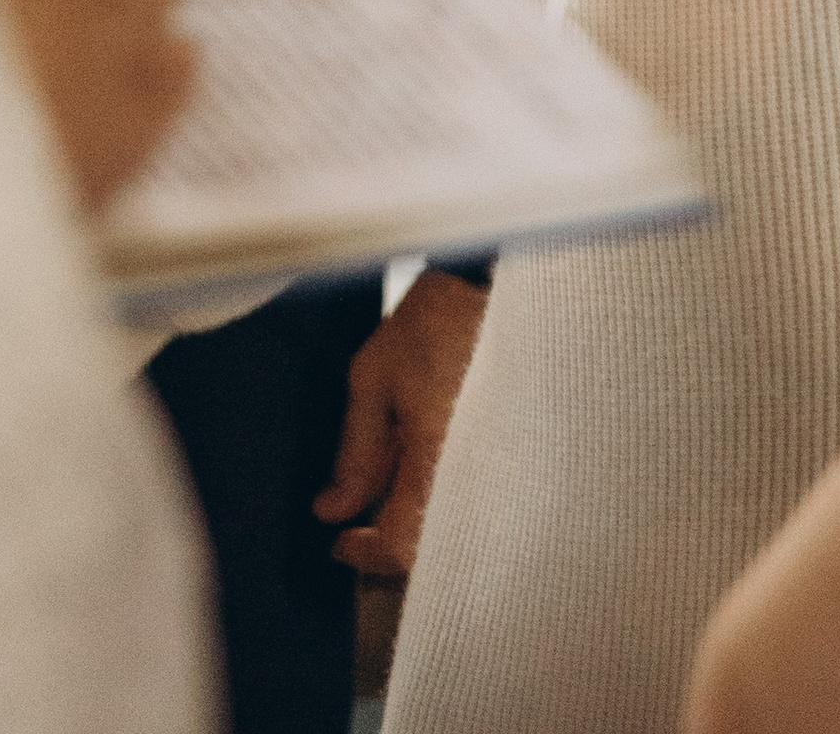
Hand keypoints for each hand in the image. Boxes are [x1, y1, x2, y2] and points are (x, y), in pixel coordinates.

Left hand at [315, 264, 487, 578]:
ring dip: (415, 527)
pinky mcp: (507, 452)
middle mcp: (472, 474)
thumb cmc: (433, 322)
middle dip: (390, 549)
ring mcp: (494, 466)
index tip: (339, 541)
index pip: (399, 547)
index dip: (363, 554)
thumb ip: (354, 452)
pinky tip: (420, 473)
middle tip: (361, 527)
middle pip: (432, 550)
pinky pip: (471, 500)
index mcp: (436, 459)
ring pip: (452, 531)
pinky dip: (440, 502)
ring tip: (389, 496)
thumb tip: (332, 508)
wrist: (487, 284)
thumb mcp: (372, 379)